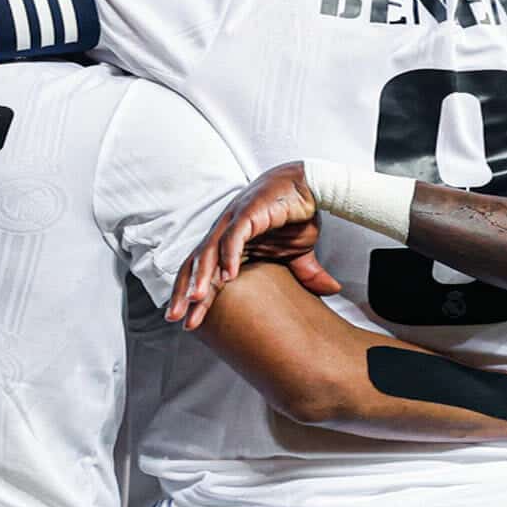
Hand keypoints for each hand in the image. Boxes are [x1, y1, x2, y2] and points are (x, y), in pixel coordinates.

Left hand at [168, 162, 341, 328]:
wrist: (311, 184)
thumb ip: (305, 274)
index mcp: (229, 243)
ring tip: (196, 301)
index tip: (186, 323)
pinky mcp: (249, 212)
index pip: (202, 272)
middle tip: (175, 318)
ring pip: (210, 252)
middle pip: (197, 265)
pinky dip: (229, 256)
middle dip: (184, 292)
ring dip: (201, 277)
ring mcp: (233, 220)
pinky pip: (234, 236)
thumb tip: (330, 291)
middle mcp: (224, 232)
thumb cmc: (297, 214)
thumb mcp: (299, 252)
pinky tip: (228, 277)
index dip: (191, 297)